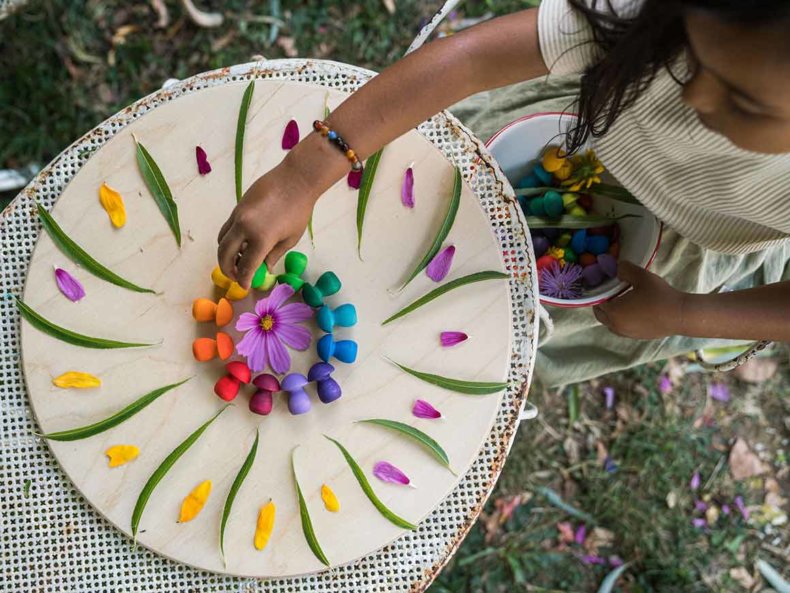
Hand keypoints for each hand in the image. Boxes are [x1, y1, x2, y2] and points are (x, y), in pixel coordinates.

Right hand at [217, 161, 315, 288]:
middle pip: (224, 254)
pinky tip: (240, 244)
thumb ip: (273, 255)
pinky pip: (226, 228)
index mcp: (261, 239)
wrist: (295, 180)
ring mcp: (238, 216)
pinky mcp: (237, 207)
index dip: (243, 280)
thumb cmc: (298, 211)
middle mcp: (244, 228)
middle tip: (235, 276)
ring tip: (237, 260)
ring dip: (225, 254)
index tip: (245, 287)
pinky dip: (229, 239)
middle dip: (227, 269)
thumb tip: (263, 268)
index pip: (245, 267)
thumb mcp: (290, 239)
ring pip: (221, 240)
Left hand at [592, 261, 686, 338]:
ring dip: (612, 314)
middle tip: (612, 293)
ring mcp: (627, 334)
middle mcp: (616, 326)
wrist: (680, 315)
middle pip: (601, 316)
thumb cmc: (659, 295)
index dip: (600, 294)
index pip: (597, 303)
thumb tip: (617, 268)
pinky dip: (623, 321)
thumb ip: (625, 269)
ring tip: (623, 301)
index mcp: (613, 312)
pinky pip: (623, 329)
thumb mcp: (641, 276)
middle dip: (603, 305)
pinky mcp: (638, 337)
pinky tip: (635, 310)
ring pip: (611, 324)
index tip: (606, 285)